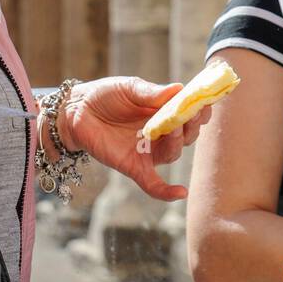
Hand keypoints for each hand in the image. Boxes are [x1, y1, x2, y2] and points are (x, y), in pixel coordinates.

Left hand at [55, 77, 211, 201]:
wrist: (76, 110)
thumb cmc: (105, 95)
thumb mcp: (130, 88)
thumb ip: (152, 93)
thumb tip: (179, 88)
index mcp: (163, 112)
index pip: (189, 114)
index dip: (200, 110)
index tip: (206, 102)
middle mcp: (160, 133)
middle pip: (186, 136)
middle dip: (191, 126)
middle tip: (191, 115)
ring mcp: (147, 151)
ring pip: (172, 154)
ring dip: (176, 143)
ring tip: (172, 128)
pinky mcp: (133, 166)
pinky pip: (153, 184)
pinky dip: (166, 192)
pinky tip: (180, 193)